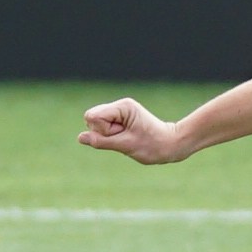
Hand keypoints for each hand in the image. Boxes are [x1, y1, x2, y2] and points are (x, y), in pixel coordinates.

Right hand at [79, 98, 195, 163]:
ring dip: (108, 135)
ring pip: (96, 125)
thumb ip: (101, 141)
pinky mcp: (120, 119)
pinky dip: (111, 136)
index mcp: (123, 107)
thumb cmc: (153, 146)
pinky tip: (126, 137)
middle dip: (104, 133)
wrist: (171, 144)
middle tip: (125, 137)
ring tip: (127, 138)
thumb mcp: (125, 145)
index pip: (93, 117)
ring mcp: (120, 112)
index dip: (103, 130)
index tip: (122, 135)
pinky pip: (103, 128)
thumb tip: (80, 138)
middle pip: (92, 119)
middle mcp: (120, 106)